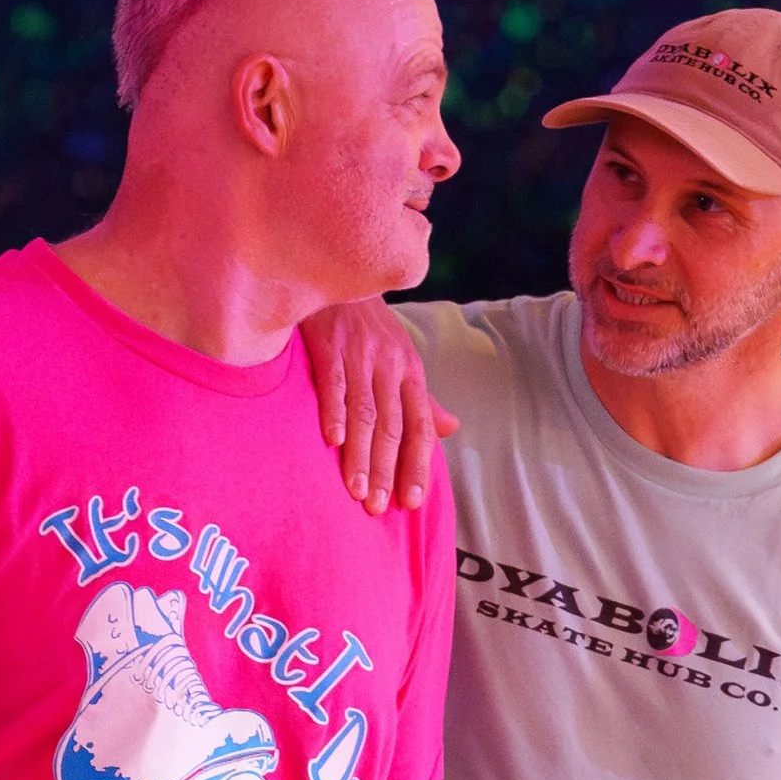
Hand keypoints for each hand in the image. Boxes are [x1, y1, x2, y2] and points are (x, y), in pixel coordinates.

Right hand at [300, 300, 458, 516]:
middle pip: (391, 427)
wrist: (341, 272)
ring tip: (355, 490)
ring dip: (360, 454)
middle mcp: (389, 365)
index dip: (417, 465)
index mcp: (410, 372)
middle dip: (385, 470)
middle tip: (377, 507)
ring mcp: (359, 354)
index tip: (411, 501)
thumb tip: (451, 430)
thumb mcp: (401, 359)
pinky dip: (334, 411)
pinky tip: (333, 441)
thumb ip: (422, 400)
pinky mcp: (329, 343)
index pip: (419, 427)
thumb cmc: (369, 326)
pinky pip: (333, 382)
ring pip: (364, 413)